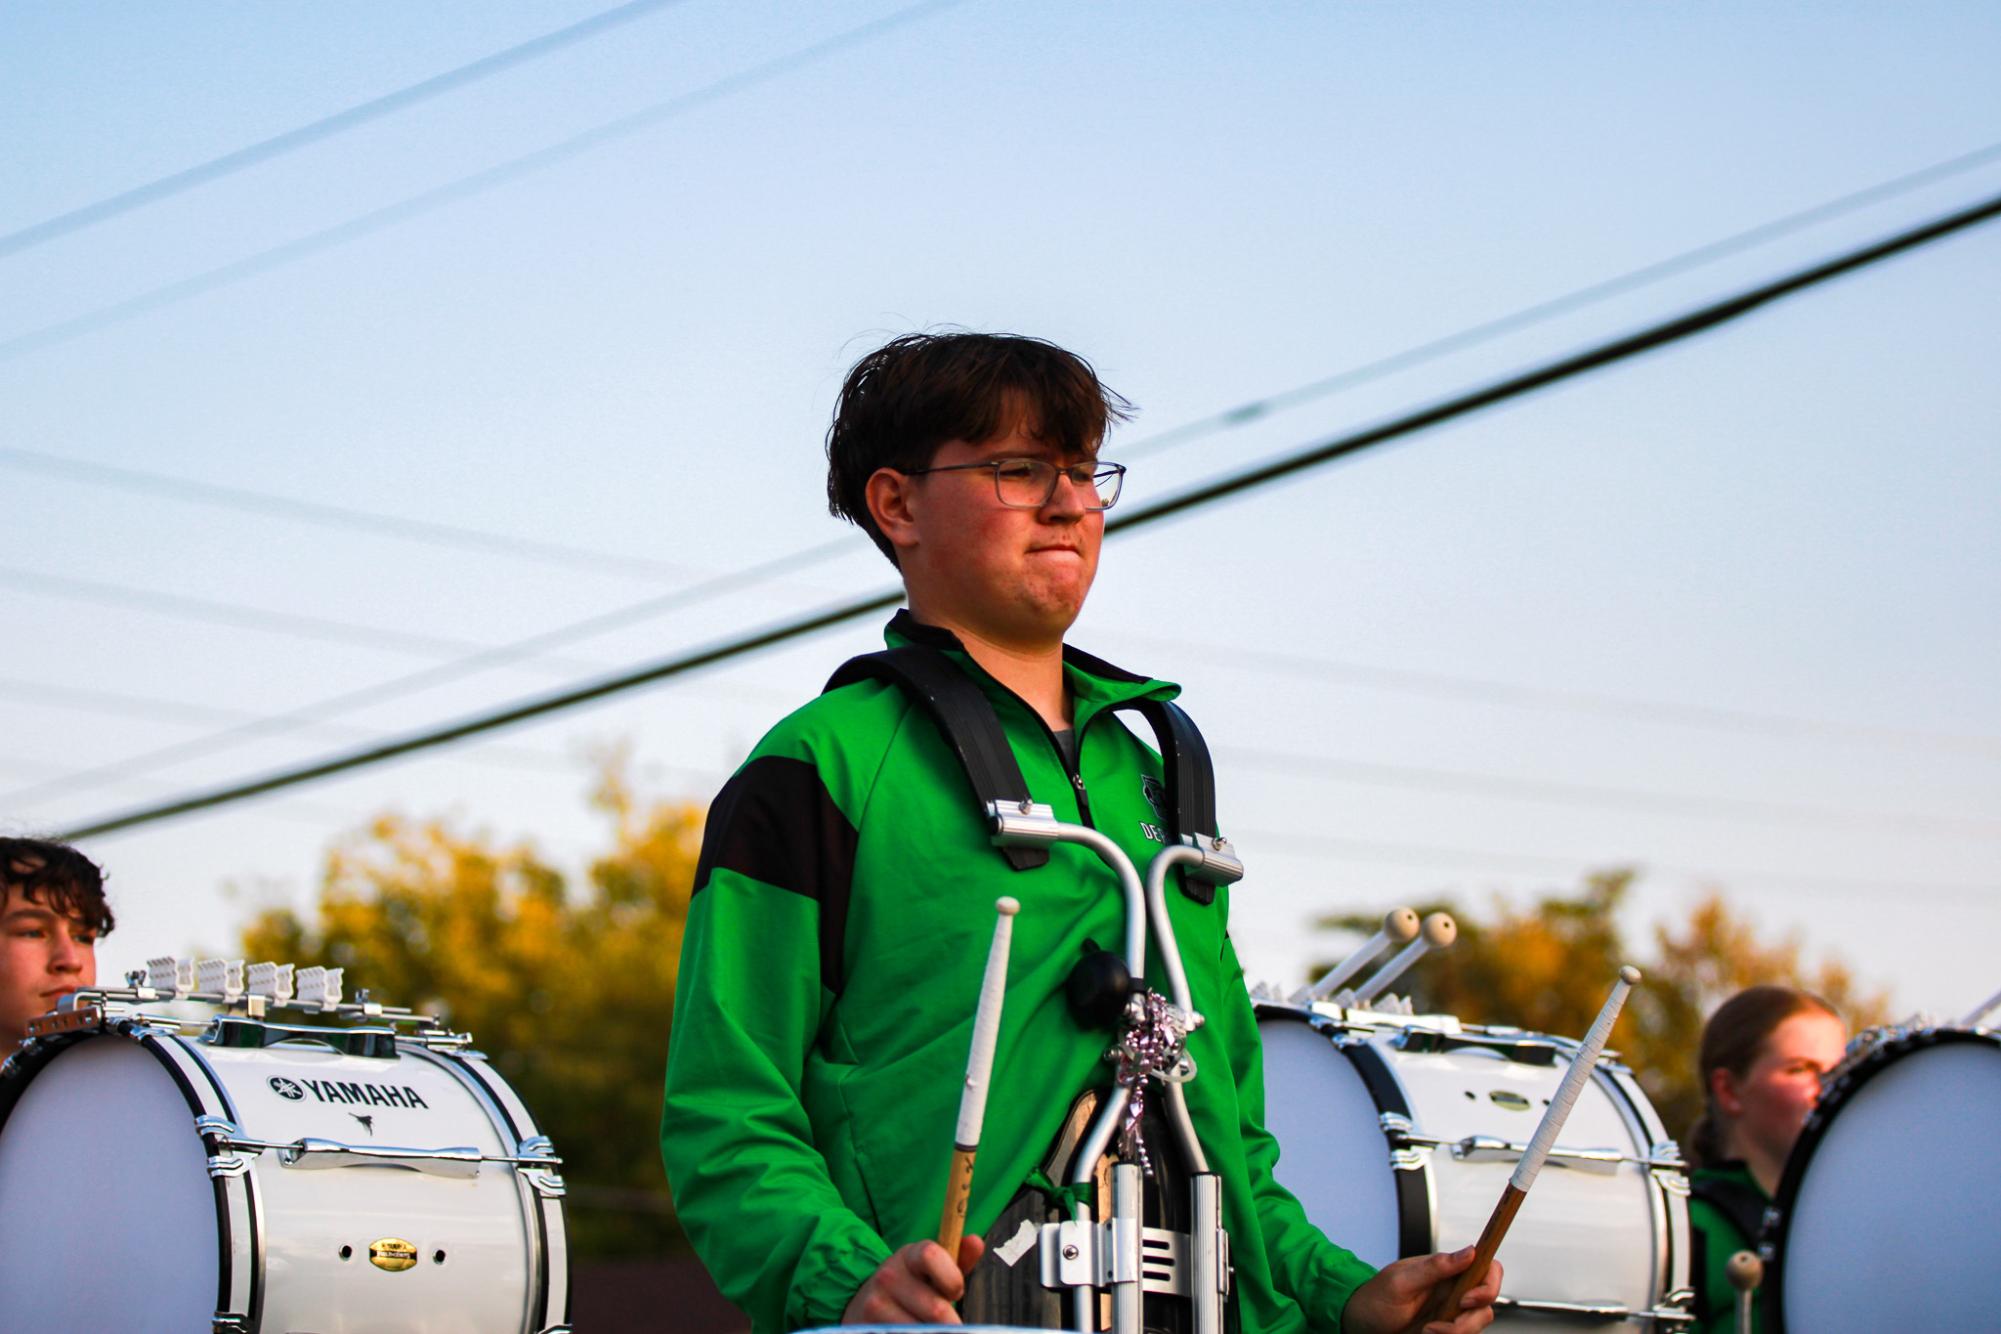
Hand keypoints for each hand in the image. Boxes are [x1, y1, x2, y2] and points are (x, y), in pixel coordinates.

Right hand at [842, 1236, 985, 1324]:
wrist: (866, 1303)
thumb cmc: (913, 1287)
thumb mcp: (933, 1270)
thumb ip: (958, 1259)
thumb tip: (976, 1241)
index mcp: (909, 1255)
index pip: (932, 1255)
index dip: (952, 1279)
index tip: (955, 1292)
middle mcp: (888, 1276)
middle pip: (936, 1309)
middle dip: (951, 1322)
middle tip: (950, 1324)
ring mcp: (875, 1303)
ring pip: (922, 1331)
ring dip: (934, 1333)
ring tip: (931, 1328)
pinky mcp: (868, 1326)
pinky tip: (915, 1331)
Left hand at [1338, 1247, 1502, 1333]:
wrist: (1361, 1324)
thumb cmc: (1376, 1298)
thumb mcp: (1401, 1280)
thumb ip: (1435, 1267)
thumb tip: (1469, 1252)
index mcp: (1447, 1271)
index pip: (1486, 1268)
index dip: (1488, 1284)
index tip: (1467, 1299)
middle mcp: (1454, 1291)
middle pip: (1486, 1305)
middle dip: (1468, 1320)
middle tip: (1440, 1325)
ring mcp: (1451, 1313)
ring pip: (1476, 1325)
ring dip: (1455, 1333)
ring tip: (1427, 1331)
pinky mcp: (1446, 1331)